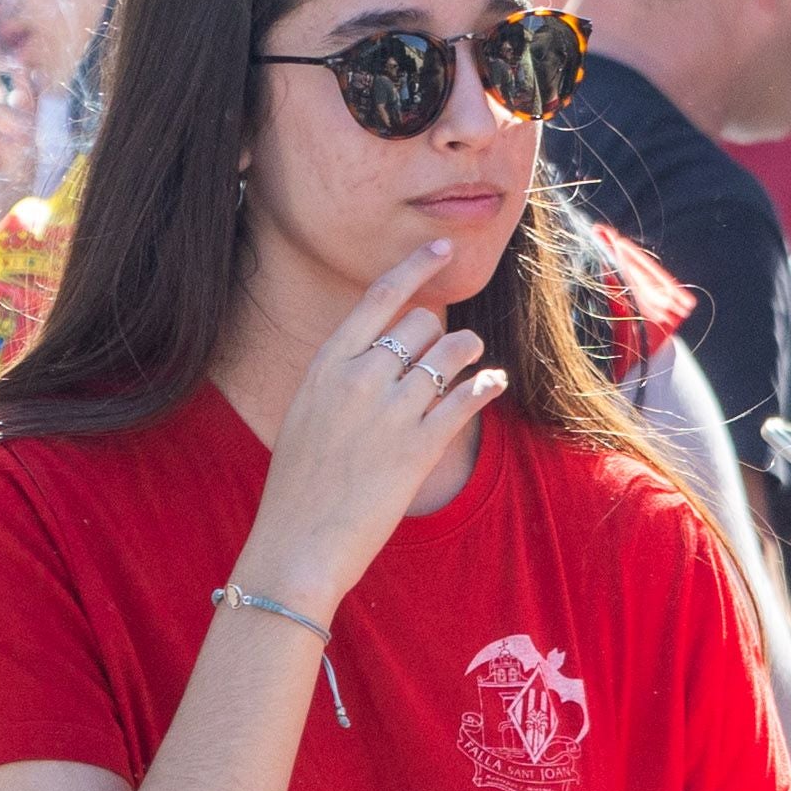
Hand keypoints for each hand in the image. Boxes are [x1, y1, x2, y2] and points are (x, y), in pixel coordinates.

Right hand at [233, 241, 506, 616]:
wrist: (297, 543)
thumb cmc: (298, 486)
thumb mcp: (305, 416)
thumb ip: (339, 380)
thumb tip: (376, 355)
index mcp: (326, 366)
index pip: (377, 297)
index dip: (415, 265)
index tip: (439, 247)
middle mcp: (360, 378)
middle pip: (421, 323)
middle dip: (439, 332)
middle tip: (446, 349)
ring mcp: (392, 410)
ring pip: (451, 353)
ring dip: (468, 354)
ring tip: (472, 362)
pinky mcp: (420, 445)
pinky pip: (469, 398)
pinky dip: (486, 385)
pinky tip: (493, 384)